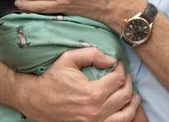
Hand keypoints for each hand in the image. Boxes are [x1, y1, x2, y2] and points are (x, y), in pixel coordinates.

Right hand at [19, 47, 140, 121]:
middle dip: (128, 82)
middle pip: (125, 95)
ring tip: (133, 93)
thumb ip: (93, 54)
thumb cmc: (52, 79)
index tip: (118, 64)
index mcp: (93, 93)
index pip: (118, 79)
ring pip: (125, 114)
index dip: (121, 69)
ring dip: (132, 102)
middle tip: (124, 75)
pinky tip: (124, 107)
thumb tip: (111, 59)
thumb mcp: (69, 59)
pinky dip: (124, 115)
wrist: (35, 100)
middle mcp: (96, 111)